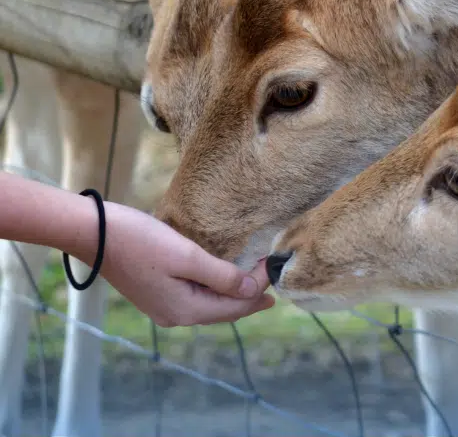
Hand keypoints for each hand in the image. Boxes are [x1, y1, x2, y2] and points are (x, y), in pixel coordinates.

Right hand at [79, 201, 274, 326]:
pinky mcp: (155, 293)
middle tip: (272, 285)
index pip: (235, 306)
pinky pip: (195, 298)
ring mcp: (163, 306)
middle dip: (249, 298)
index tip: (272, 265)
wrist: (93, 233)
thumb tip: (252, 291)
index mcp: (186, 310)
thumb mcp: (188, 257)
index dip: (258, 288)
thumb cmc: (141, 241)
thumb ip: (222, 276)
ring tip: (253, 285)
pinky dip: (214, 291)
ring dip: (232, 295)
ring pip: (209, 306)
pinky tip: (221, 281)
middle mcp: (175, 315)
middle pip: (223, 311)